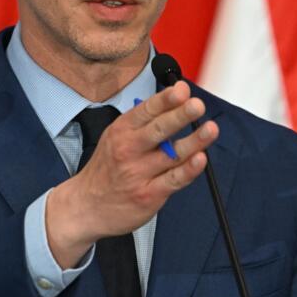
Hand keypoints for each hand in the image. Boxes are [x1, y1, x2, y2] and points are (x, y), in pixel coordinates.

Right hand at [45, 81, 217, 267]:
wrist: (86, 206)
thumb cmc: (107, 168)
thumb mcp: (115, 137)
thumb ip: (143, 121)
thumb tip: (176, 100)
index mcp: (122, 130)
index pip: (147, 110)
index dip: (166, 99)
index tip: (182, 89)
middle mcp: (129, 150)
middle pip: (159, 129)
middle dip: (180, 115)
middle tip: (197, 105)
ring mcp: (139, 173)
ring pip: (172, 154)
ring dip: (194, 141)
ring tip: (211, 129)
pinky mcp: (149, 195)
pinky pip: (174, 180)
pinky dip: (189, 170)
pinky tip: (200, 159)